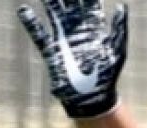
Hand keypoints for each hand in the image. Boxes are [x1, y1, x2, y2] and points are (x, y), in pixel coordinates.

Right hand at [17, 0, 127, 118]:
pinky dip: (31, 23)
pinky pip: (39, 34)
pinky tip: (24, 10)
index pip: (89, 3)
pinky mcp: (52, 51)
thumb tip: (122, 6)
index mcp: (93, 28)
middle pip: (70, 4)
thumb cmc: (108, 76)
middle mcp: (77, 30)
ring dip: (50, 1)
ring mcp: (63, 39)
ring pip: (54, 14)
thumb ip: (119, 28)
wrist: (92, 98)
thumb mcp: (118, 51)